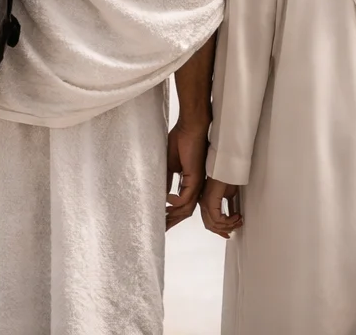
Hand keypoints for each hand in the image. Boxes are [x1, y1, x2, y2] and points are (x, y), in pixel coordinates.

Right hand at [165, 115, 207, 229]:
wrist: (190, 126)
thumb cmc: (181, 141)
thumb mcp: (170, 165)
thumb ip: (167, 180)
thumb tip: (160, 194)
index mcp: (190, 183)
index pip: (182, 206)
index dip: (171, 216)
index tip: (160, 223)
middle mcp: (195, 186)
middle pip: (184, 211)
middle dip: (171, 222)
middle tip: (159, 229)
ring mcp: (196, 183)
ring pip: (186, 208)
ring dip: (173, 216)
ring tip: (161, 220)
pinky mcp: (195, 178)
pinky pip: (186, 197)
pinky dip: (175, 202)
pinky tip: (166, 200)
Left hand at [199, 178, 242, 238]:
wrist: (226, 168)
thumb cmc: (227, 177)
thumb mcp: (229, 195)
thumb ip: (228, 207)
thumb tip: (232, 216)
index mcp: (206, 203)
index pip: (209, 223)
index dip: (219, 230)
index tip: (229, 232)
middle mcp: (203, 205)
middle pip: (211, 226)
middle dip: (225, 229)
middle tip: (237, 226)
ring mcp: (206, 204)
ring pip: (214, 224)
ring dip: (229, 225)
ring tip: (238, 220)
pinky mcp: (210, 202)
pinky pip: (218, 219)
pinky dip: (228, 220)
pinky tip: (236, 216)